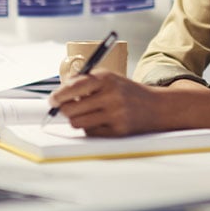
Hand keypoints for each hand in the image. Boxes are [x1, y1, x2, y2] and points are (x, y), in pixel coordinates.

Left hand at [48, 70, 162, 136]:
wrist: (156, 106)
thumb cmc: (126, 91)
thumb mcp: (108, 77)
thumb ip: (83, 81)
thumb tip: (58, 94)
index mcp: (106, 78)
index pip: (74, 87)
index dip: (58, 96)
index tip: (52, 100)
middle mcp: (111, 96)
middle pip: (71, 109)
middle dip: (64, 110)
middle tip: (66, 108)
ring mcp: (115, 115)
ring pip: (78, 123)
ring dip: (77, 119)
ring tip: (86, 113)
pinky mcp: (118, 131)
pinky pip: (90, 133)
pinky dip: (90, 128)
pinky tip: (99, 120)